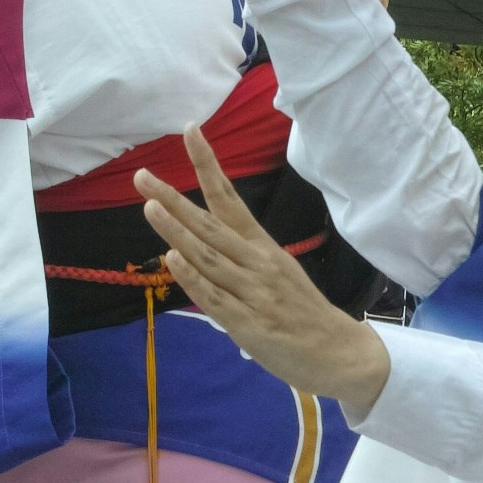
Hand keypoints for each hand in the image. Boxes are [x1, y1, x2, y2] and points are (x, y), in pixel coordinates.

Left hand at [134, 129, 386, 414]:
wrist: (339, 352)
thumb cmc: (301, 311)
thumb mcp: (276, 273)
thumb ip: (237, 258)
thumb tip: (192, 246)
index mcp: (262, 247)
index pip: (229, 198)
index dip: (208, 164)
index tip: (190, 130)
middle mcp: (257, 263)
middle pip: (211, 225)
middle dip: (174, 199)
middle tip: (143, 176)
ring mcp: (253, 292)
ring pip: (209, 256)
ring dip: (177, 230)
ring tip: (150, 207)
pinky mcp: (248, 322)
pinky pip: (214, 296)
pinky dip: (193, 276)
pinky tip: (173, 258)